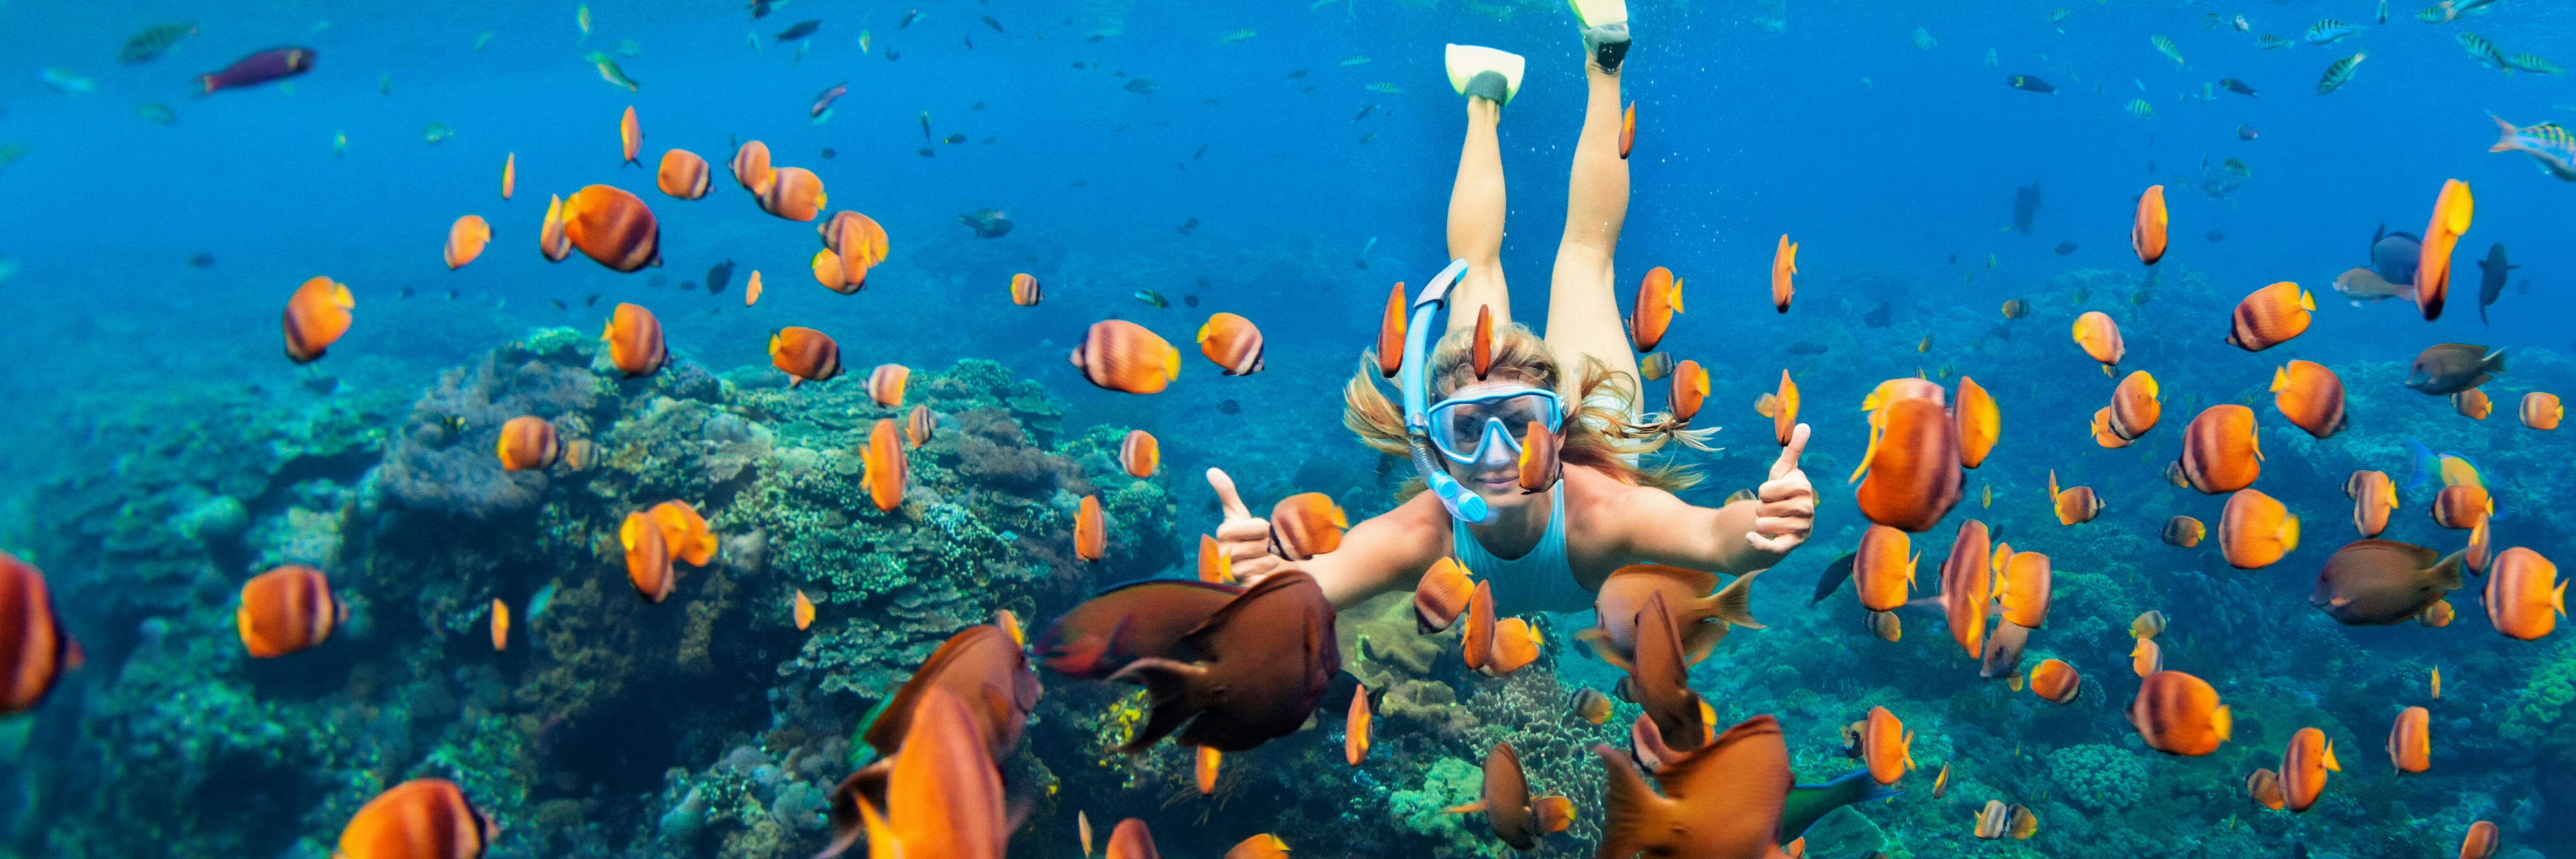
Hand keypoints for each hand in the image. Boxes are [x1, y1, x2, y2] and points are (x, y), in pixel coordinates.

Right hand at [1206, 468, 1285, 581]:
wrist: (1252, 567)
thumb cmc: (1245, 538)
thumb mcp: (1238, 514)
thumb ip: (1227, 493)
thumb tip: (1211, 470)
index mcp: (1223, 533)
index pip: (1253, 527)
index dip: (1260, 528)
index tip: (1260, 530)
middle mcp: (1222, 554)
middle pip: (1259, 544)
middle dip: (1267, 545)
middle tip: (1262, 546)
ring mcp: (1231, 573)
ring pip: (1262, 561)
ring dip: (1268, 559)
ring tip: (1260, 559)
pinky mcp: (1241, 587)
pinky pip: (1261, 577)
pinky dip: (1266, 573)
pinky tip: (1261, 572)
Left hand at [1745, 423, 1814, 553]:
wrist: (1784, 518)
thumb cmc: (1783, 491)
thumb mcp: (1784, 470)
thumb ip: (1793, 449)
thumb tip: (1805, 425)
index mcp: (1804, 488)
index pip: (1768, 489)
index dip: (1764, 490)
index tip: (1772, 491)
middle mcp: (1807, 509)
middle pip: (1765, 508)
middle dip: (1761, 507)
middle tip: (1771, 507)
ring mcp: (1801, 529)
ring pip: (1764, 524)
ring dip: (1760, 522)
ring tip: (1771, 519)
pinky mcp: (1792, 545)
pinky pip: (1773, 547)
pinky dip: (1759, 543)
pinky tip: (1749, 537)